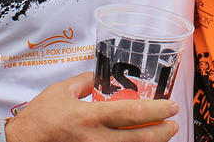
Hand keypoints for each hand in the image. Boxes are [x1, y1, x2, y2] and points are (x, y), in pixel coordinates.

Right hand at [6, 72, 178, 141]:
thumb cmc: (40, 117)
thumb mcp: (61, 91)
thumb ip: (84, 82)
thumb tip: (101, 77)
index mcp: (90, 116)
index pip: (132, 113)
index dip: (157, 110)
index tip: (171, 106)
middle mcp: (95, 139)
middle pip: (139, 138)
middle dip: (162, 132)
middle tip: (174, 124)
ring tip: (161, 135)